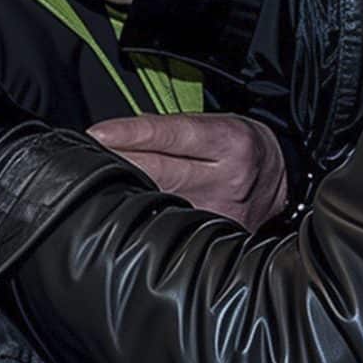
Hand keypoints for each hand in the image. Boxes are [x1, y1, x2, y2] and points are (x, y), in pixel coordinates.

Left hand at [89, 112, 287, 230]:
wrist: (283, 180)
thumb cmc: (238, 146)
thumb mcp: (213, 124)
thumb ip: (168, 131)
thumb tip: (116, 137)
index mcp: (228, 141)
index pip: (171, 135)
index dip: (131, 134)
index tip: (95, 135)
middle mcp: (225, 179)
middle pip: (159, 172)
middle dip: (116, 165)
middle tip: (80, 161)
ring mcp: (220, 213)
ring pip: (159, 204)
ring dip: (123, 195)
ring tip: (91, 188)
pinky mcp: (216, 237)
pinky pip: (169, 228)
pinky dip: (142, 220)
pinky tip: (120, 217)